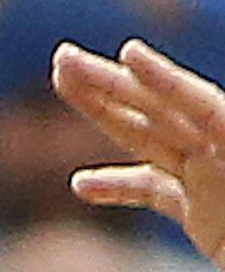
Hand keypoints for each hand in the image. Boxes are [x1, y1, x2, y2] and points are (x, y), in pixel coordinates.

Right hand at [54, 35, 224, 270]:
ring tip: (63, 82)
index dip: (167, 83)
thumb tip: (210, 139)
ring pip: (149, 140)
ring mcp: (213, 182)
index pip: (203, 108)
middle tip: (63, 58)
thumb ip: (224, 151)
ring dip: (103, 113)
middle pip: (161, 113)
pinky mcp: (204, 216)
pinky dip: (118, 186)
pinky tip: (80, 186)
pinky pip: (156, 193)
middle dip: (112, 85)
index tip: (129, 55)